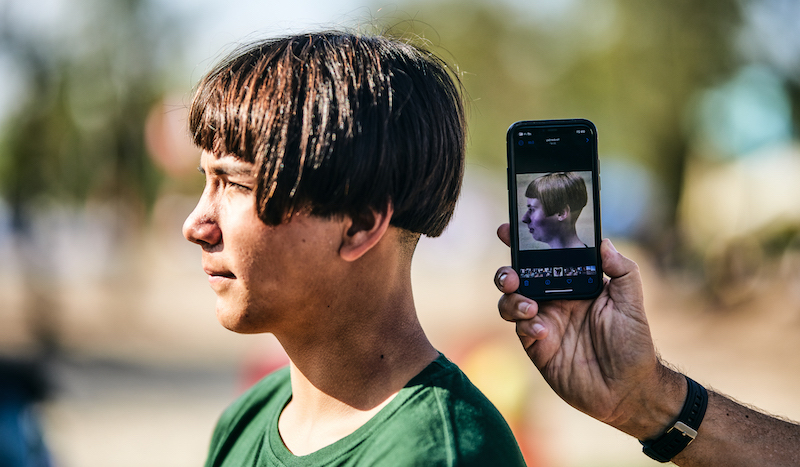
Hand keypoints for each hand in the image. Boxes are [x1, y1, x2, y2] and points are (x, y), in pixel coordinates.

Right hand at [494, 224, 680, 437]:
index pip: (546, 257)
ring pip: (511, 300)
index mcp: (574, 283)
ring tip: (527, 305)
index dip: (526, 242)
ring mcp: (543, 322)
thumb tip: (604, 243)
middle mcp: (555, 299)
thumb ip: (622, 270)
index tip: (510, 229)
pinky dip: (525, 324)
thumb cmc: (634, 344)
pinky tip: (541, 331)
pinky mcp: (536, 346)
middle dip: (507, 271)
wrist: (628, 390)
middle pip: (520, 276)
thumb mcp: (632, 303)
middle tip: (512, 275)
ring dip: (511, 297)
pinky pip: (519, 328)